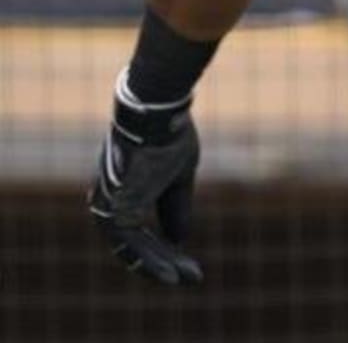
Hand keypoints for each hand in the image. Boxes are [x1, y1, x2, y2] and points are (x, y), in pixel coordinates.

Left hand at [89, 73, 203, 285]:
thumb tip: (179, 240)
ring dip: (159, 265)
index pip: (140, 233)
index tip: (189, 265)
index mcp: (122, 194)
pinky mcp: (113, 209)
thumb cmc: (168, 138)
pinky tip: (171, 271)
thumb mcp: (178, 178)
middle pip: (136, 244)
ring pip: (132, 248)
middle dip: (165, 262)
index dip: (165, 251)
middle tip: (192, 277)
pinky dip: (151, 259)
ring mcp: (108, 207)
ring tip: (185, 278)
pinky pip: (130, 245)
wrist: (156, 116)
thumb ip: (175, 208)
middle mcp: (109, 204)